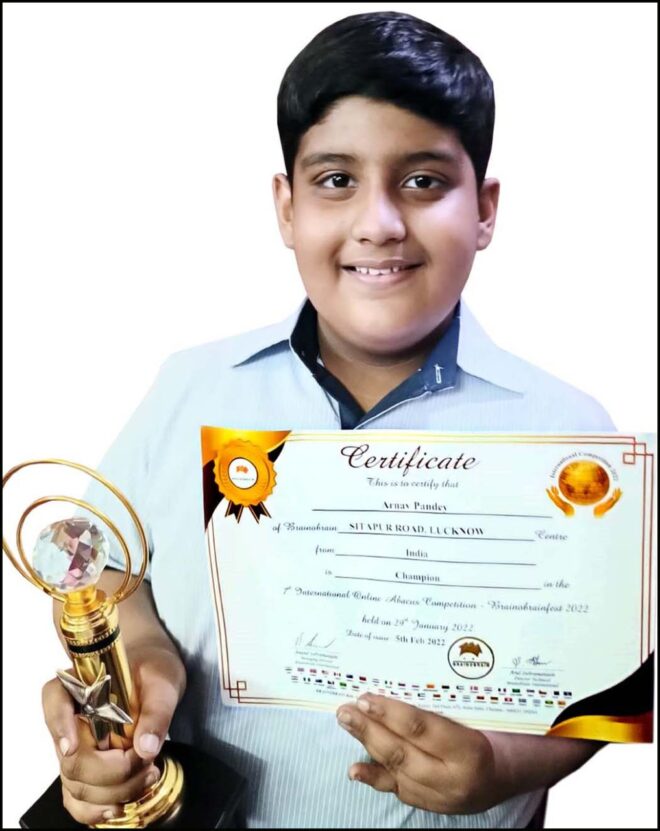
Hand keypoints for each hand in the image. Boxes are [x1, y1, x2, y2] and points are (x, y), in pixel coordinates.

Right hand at [42, 646, 184, 824]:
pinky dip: (96, 810)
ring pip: (76, 784)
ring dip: (114, 792)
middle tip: (146, 761)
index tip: (73, 746)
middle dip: (111, 770)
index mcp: (79, 684)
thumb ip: (156, 712)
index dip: (59, 726)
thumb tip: (146, 748)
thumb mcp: (162, 684)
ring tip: (148, 774)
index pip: (55, 700)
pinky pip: (77, 800)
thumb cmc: (153, 672)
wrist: (154, 678)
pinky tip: (119, 804)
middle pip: (71, 758)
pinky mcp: (85, 770)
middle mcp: (69, 718)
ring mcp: (74, 748)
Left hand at [336, 693, 506, 813]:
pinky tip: (355, 769)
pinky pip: (401, 790)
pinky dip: (376, 777)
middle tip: (346, 709)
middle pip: (403, 751)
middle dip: (369, 729)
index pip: (422, 729)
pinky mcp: (436, 806)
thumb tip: (406, 674)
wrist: (519, 772)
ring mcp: (445, 798)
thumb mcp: (486, 711)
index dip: (390, 712)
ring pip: (397, 770)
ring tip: (347, 723)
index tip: (367, 697)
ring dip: (367, 746)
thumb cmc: (506, 733)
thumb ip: (450, 700)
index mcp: (472, 751)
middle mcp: (456, 780)